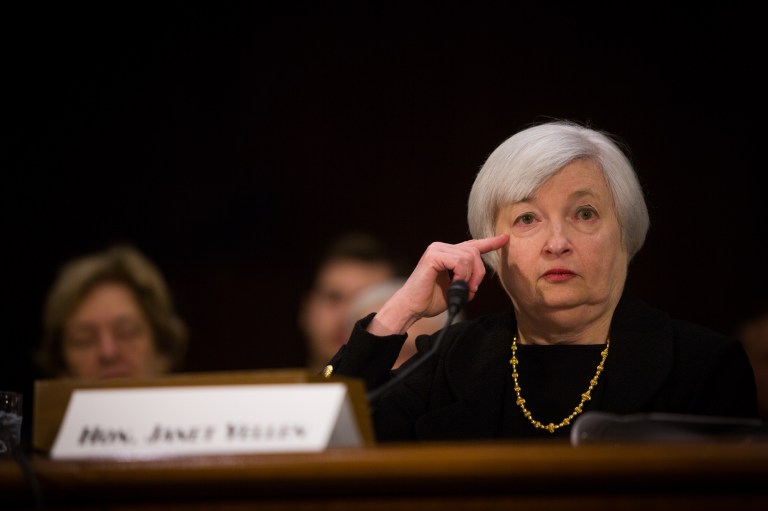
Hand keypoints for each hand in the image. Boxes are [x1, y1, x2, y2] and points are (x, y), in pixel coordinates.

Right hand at [368, 234, 508, 334]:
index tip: (505, 238)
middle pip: (474, 252)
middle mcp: (442, 247)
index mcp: (447, 253)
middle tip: (472, 291)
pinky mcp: (433, 255)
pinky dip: (462, 276)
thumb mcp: (455, 289)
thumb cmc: (430, 300)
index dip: (490, 243)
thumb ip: (467, 280)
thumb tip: (477, 280)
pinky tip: (454, 284)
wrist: (411, 307)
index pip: (472, 245)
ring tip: (461, 290)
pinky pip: (459, 261)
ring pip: (469, 256)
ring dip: (470, 277)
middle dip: (479, 273)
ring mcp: (436, 249)